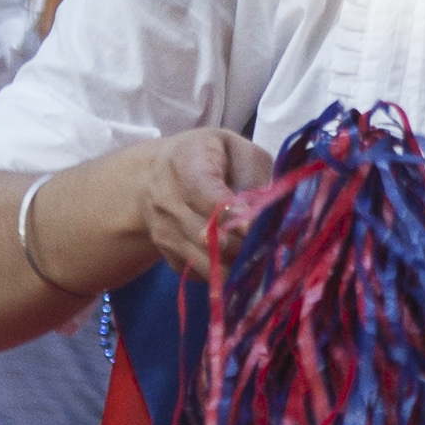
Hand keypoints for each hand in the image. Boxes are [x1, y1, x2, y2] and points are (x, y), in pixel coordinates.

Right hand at [113, 127, 272, 285]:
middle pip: (209, 237)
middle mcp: (167, 201)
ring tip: (257, 254)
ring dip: (237, 264)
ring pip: (208, 264)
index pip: (207, 196)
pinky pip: (204, 275)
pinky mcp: (169, 257)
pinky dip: (224, 272)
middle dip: (243, 244)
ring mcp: (165, 233)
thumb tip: (263, 216)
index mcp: (187, 164)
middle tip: (268, 244)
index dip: (232, 216)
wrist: (155, 175)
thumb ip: (254, 176)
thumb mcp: (237, 149)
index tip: (252, 228)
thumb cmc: (209, 157)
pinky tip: (237, 256)